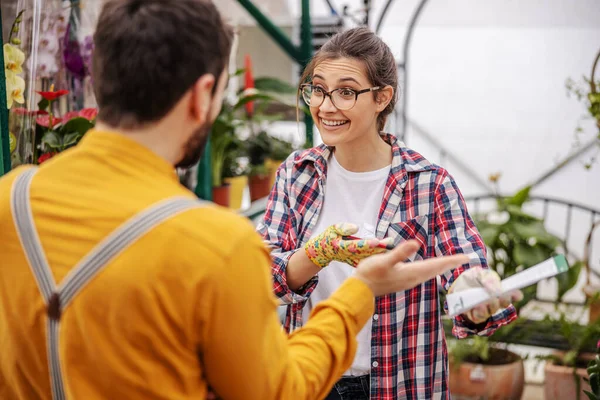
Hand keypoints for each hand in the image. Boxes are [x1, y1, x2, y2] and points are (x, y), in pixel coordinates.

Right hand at [304, 223, 393, 267]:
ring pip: (368, 258)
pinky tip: (387, 254)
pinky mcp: (355, 262)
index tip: (376, 241)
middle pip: (365, 253)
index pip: (355, 246)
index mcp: (340, 247)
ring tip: (391, 246)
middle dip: (378, 249)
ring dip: (379, 254)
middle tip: (389, 243)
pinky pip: (367, 261)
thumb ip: (343, 228)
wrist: (323, 251)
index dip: (366, 244)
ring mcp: (351, 260)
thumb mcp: (332, 229)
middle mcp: (347, 255)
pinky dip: (377, 259)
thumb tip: (356, 228)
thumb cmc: (328, 237)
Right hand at [354, 240, 468, 296]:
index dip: (451, 260)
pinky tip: (429, 268)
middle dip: (449, 263)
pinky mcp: (402, 281)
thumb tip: (416, 243)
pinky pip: (423, 274)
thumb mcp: (384, 260)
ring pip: (430, 273)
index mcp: (411, 272)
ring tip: (451, 262)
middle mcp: (413, 278)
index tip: (466, 257)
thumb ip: (400, 252)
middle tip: (464, 258)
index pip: (436, 265)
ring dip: (441, 267)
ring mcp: (408, 281)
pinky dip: (431, 269)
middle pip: (436, 270)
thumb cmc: (370, 273)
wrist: (360, 290)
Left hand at [449, 267, 522, 323]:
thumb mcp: (479, 274)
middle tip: (500, 296)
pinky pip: (478, 317)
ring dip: (490, 307)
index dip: (516, 295)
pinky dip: (479, 312)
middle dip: (503, 300)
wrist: (456, 284)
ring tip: (485, 302)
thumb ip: (488, 279)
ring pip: (491, 311)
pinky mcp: (474, 315)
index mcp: (499, 291)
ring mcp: (485, 309)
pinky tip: (477, 306)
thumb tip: (497, 289)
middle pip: (503, 304)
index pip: (511, 295)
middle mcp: (494, 302)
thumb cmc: (471, 278)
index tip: (517, 293)